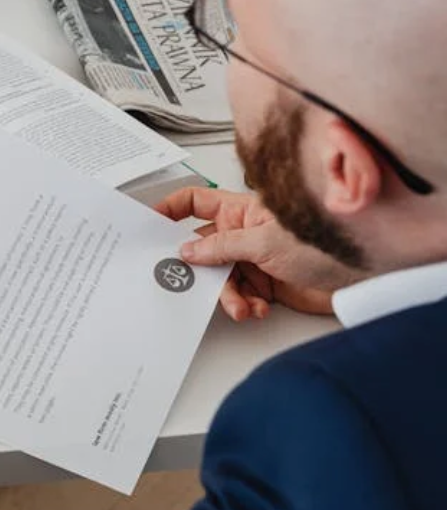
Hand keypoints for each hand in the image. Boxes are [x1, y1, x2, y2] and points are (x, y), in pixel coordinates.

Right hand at [155, 188, 366, 321]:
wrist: (361, 276)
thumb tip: (188, 250)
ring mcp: (252, 259)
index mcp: (238, 210)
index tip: (148, 223)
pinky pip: (239, 296)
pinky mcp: (264, 285)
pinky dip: (244, 306)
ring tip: (241, 304)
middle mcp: (242, 233)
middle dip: (198, 269)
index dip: (169, 209)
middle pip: (201, 248)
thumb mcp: (262, 242)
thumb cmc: (322, 241)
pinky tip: (256, 308)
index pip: (193, 202)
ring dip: (227, 295)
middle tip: (186, 281)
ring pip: (219, 278)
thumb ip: (221, 247)